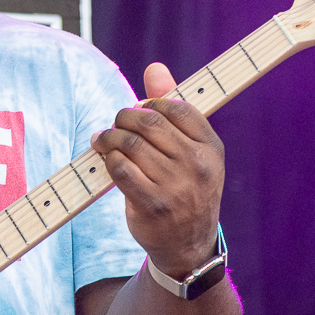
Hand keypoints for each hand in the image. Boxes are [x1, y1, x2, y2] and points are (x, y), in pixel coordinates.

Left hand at [90, 62, 224, 276]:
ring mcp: (176, 187)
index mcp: (210, 148)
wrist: (187, 247)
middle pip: (148, 122)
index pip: (176, 107)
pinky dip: (107, 160)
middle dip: (123, 117)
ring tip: (103, 140)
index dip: (150, 103)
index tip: (138, 110)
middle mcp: (198, 165)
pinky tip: (106, 160)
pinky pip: (120, 169)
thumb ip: (171, 109)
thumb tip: (154, 68)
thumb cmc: (185, 188)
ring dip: (109, 138)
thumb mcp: (190, 151)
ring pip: (130, 144)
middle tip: (115, 124)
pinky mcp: (152, 205)